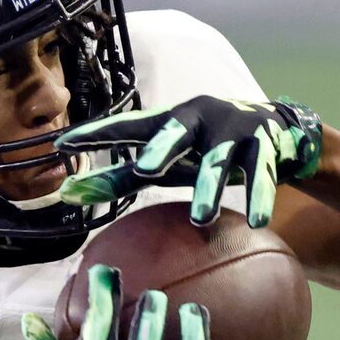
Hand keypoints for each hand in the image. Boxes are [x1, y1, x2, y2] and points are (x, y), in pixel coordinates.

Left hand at [57, 96, 322, 227]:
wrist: (275, 130)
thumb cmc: (203, 150)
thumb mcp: (166, 163)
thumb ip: (121, 177)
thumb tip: (67, 194)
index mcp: (168, 121)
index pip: (128, 127)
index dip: (97, 134)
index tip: (65, 144)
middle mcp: (198, 118)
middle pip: (176, 130)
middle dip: (162, 148)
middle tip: (146, 170)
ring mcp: (233, 130)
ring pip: (220, 159)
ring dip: (210, 188)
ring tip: (201, 219)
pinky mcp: (264, 146)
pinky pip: (261, 173)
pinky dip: (259, 196)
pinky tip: (257, 222)